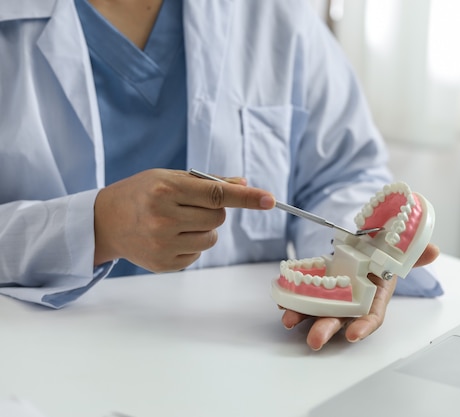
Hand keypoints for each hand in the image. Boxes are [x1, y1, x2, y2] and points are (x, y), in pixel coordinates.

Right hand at [93, 168, 274, 271]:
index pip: (216, 194)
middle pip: (218, 217)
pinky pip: (198, 254)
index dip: (246, 198)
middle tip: (189, 206)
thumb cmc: (142, 192)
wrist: (104, 221)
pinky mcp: (163, 263)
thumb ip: (208, 182)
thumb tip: (244, 184)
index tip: (270, 200)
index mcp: (166, 188)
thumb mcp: (169, 176)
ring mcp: (162, 243)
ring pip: (211, 238)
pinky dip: (191, 245)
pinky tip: (169, 236)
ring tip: (178, 222)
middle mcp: (163, 216)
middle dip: (213, 211)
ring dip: (204, 229)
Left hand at [280, 243, 439, 349]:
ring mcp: (332, 296)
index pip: (371, 318)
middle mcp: (352, 302)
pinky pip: (303, 296)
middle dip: (326, 330)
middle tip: (314, 340)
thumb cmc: (382, 254)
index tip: (353, 335)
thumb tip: (433, 250)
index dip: (363, 327)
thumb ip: (414, 253)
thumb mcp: (398, 252)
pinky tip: (281, 300)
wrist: (365, 246)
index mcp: (374, 297)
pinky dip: (291, 299)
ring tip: (288, 320)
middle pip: (340, 320)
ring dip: (302, 317)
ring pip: (316, 311)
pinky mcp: (316, 287)